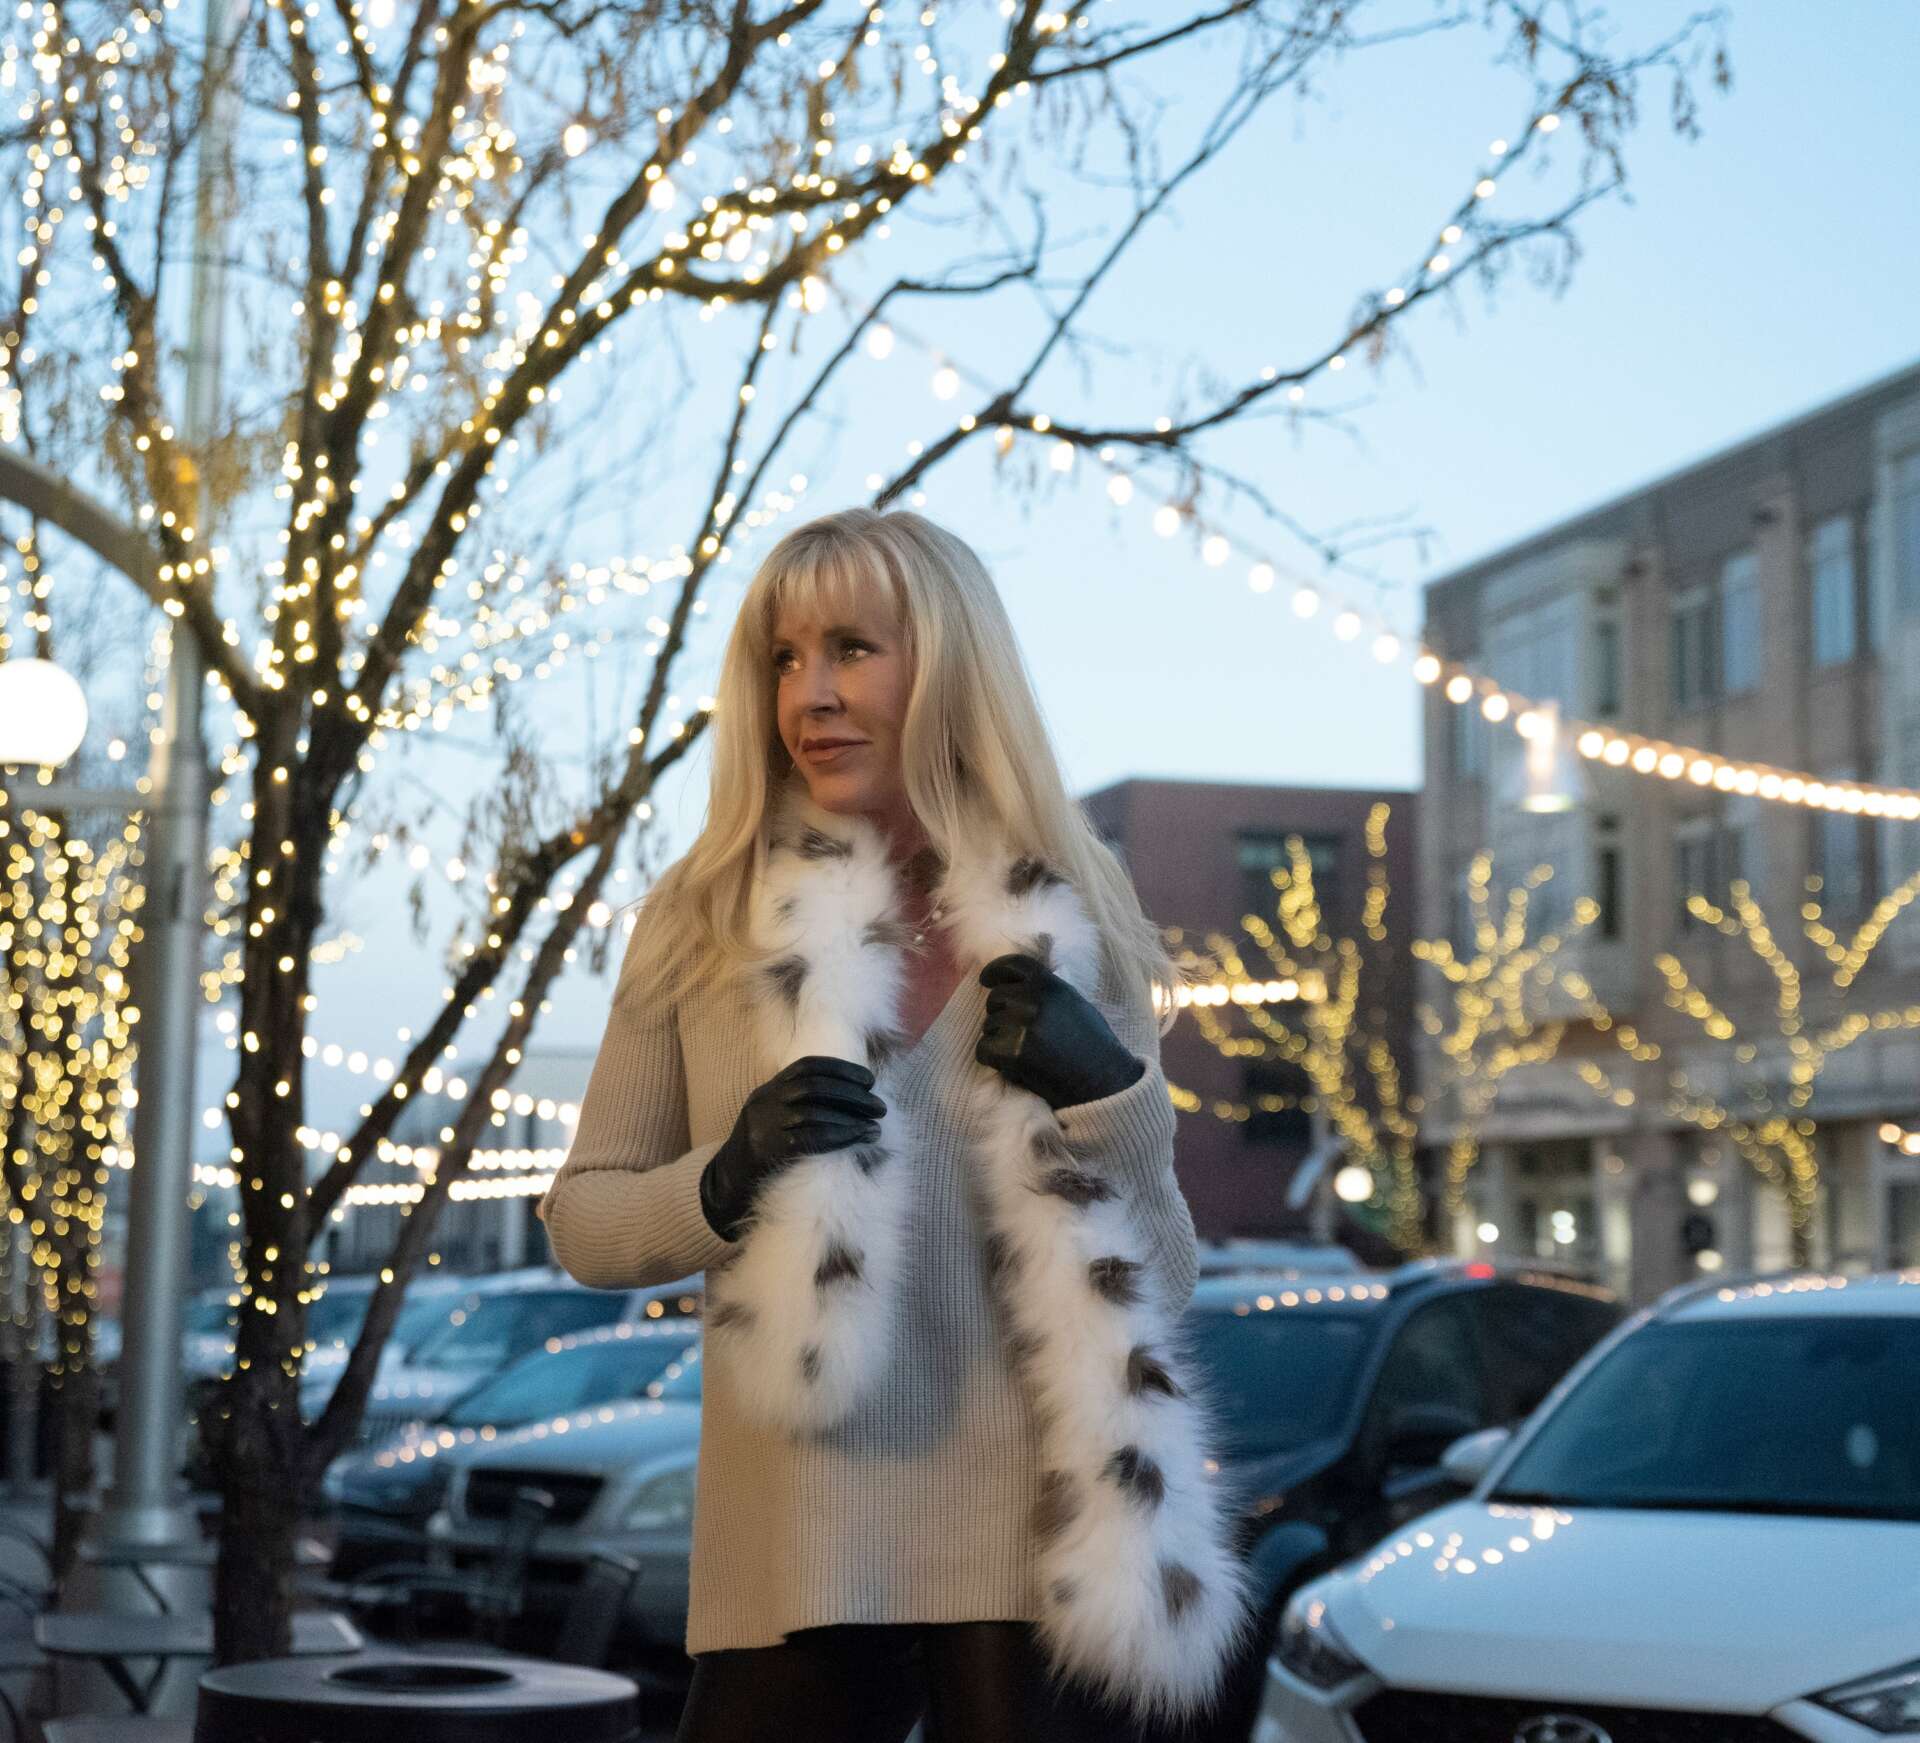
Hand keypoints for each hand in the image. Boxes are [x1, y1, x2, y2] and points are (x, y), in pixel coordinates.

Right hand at [699, 1056, 886, 1240]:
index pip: (807, 1067)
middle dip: (853, 1095)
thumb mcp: (774, 1119)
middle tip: (879, 1107)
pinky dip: (840, 1137)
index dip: (842, 1069)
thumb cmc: (762, 1152)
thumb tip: (854, 1096)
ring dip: (852, 1119)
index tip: (869, 1080)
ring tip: (875, 1128)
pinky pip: (810, 1140)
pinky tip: (859, 1139)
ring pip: (815, 1113)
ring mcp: (763, 1127)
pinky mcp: (767, 1151)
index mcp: (767, 1090)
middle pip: (815, 1088)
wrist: (725, 1186)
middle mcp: (764, 1103)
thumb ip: (802, 1104)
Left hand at [975, 953, 1145, 1111]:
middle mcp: (1035, 1000)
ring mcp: (1023, 1025)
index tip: (986, 980)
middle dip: (1000, 1015)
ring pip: (988, 1026)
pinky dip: (993, 1060)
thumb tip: (1017, 987)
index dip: (994, 972)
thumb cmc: (1094, 1045)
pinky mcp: (1014, 1052)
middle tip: (1018, 1034)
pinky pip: (984, 1050)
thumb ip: (1046, 992)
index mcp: (1051, 984)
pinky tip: (1014, 1067)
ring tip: (1024, 1053)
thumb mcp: (1074, 1003)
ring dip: (998, 1040)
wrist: (1104, 1081)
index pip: (1011, 965)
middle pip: (995, 999)